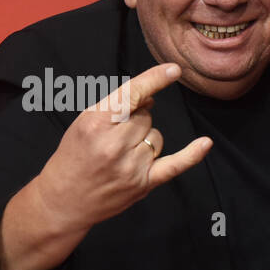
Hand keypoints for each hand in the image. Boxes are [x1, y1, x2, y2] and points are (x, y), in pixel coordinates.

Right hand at [0, 64, 210, 269]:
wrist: (63, 200)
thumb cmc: (73, 157)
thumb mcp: (83, 124)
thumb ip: (114, 109)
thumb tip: (151, 97)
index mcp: (95, 123)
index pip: (131, 95)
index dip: (154, 80)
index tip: (174, 69)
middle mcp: (114, 144)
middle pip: (145, 116)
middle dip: (135, 119)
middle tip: (115, 136)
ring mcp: (131, 166)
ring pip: (157, 136)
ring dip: (145, 139)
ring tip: (122, 153)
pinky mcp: (144, 184)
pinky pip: (175, 164)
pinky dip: (192, 155)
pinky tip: (205, 143)